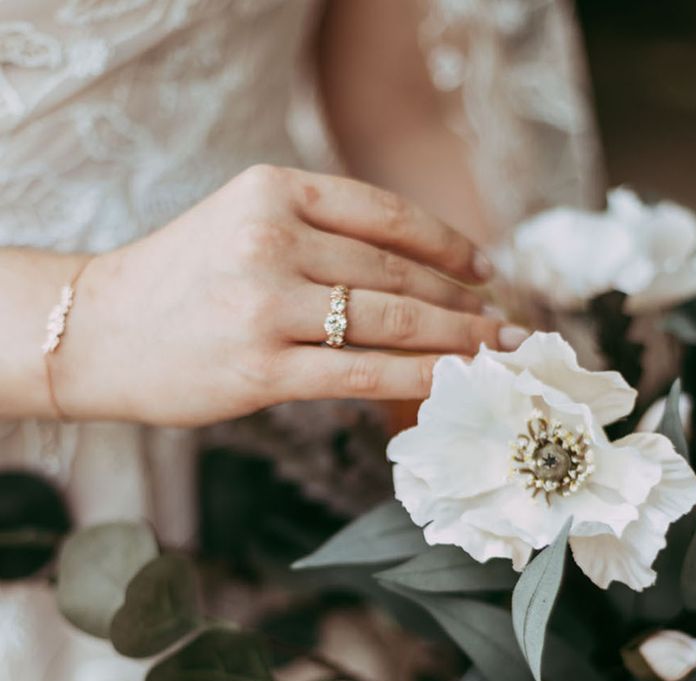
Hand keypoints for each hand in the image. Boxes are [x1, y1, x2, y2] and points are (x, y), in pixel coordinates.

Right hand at [56, 166, 527, 425]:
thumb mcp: (243, 224)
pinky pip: (364, 372)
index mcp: (272, 189)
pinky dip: (420, 377)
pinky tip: (456, 381)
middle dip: (462, 299)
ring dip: (455, 337)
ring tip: (494, 349)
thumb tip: (412, 269)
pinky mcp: (262, 369)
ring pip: (391, 319)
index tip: (483, 268)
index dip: (446, 242)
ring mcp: (266, 303)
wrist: (99, 330)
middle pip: (397, 269)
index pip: (385, 212)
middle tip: (502, 319)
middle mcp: (271, 237)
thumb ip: (319, 235)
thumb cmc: (178, 279)